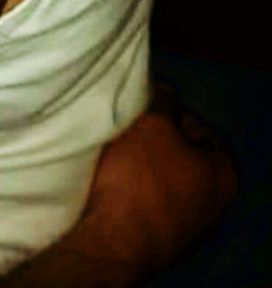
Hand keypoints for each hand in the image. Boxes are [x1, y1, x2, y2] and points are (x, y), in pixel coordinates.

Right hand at [82, 82, 238, 280]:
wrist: (112, 242)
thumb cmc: (139, 177)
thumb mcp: (151, 123)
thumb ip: (162, 101)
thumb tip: (165, 90)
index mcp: (224, 173)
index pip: (196, 125)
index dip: (166, 110)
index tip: (138, 107)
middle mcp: (215, 205)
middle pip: (179, 154)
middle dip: (152, 139)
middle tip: (125, 127)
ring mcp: (188, 229)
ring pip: (161, 180)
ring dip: (140, 166)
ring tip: (113, 154)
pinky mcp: (161, 243)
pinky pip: (147, 202)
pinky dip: (132, 190)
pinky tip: (111, 182)